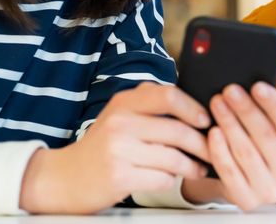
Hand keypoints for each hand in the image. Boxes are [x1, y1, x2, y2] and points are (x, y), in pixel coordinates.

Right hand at [20, 82, 210, 213]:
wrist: (64, 177)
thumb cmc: (102, 145)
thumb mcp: (119, 114)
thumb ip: (149, 103)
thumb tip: (192, 104)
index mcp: (124, 103)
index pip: (168, 96)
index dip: (193, 108)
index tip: (206, 120)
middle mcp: (120, 122)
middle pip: (177, 130)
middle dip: (202, 143)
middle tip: (211, 150)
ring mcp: (118, 150)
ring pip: (173, 157)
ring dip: (192, 165)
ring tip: (199, 168)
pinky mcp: (119, 176)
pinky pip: (161, 178)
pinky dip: (172, 180)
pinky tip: (174, 178)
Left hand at [183, 82, 275, 210]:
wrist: (254, 183)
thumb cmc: (267, 147)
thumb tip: (271, 89)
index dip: (274, 105)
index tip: (257, 86)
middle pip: (266, 136)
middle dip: (246, 110)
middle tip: (229, 90)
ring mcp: (270, 191)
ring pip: (246, 152)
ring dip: (230, 123)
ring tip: (218, 103)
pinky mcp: (247, 200)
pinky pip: (230, 171)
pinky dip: (220, 149)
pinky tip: (213, 131)